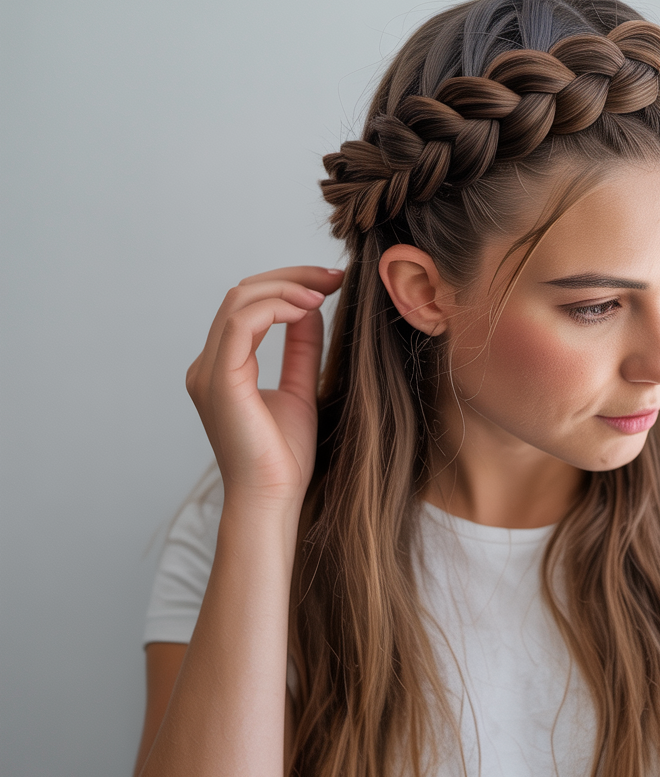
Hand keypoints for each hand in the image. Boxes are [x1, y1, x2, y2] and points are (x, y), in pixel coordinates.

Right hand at [185, 266, 343, 507]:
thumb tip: (309, 309)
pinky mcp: (220, 380)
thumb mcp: (300, 390)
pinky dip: (275, 307)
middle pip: (242, 294)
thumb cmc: (284, 458)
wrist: (273, 499)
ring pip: (239, 300)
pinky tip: (307, 309)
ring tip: (324, 293)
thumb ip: (301, 349)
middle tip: (334, 277)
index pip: (248, 306)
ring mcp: (209, 371)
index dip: (289, 286)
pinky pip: (241, 323)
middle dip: (291, 278)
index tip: (331, 283)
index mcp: (223, 367)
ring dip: (286, 288)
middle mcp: (208, 365)